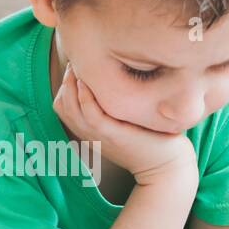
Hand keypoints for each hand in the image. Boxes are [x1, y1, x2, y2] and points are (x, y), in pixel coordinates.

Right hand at [53, 62, 194, 182]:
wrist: (167, 167)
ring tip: (80, 67)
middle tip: (77, 61)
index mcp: (90, 131)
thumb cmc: (153, 139)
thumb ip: (116, 105)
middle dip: (66, 80)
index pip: (62, 105)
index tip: (78, 66)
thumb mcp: (127, 120)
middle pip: (62, 105)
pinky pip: (91, 115)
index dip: (65, 84)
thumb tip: (117, 78)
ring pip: (71, 109)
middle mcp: (90, 134)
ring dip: (71, 85)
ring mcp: (100, 135)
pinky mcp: (113, 135)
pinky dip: (85, 97)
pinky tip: (88, 82)